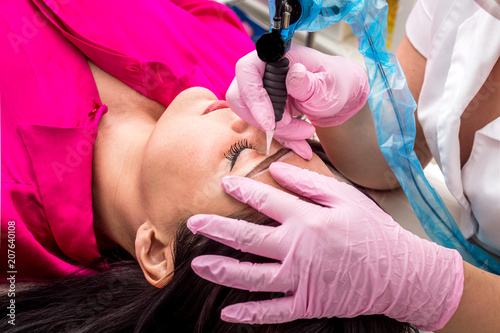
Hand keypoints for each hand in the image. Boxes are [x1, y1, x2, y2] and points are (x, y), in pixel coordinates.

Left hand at [187, 162, 463, 330]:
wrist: (400, 273)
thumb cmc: (373, 231)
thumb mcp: (345, 197)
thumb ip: (309, 182)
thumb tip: (277, 169)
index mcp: (307, 220)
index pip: (265, 201)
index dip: (242, 191)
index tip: (224, 185)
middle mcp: (298, 249)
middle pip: (248, 238)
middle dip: (216, 230)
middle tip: (193, 224)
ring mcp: (300, 280)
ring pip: (252, 277)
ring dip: (223, 271)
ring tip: (198, 265)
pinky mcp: (307, 303)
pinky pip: (273, 312)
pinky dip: (250, 313)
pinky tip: (227, 311)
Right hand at [226, 44, 369, 158]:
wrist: (339, 95)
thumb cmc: (335, 83)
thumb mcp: (328, 86)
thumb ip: (309, 83)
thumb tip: (293, 74)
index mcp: (277, 56)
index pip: (247, 70)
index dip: (253, 96)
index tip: (270, 122)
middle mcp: (263, 69)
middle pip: (240, 96)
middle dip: (263, 119)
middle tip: (290, 126)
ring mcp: (261, 88)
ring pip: (249, 114)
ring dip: (275, 130)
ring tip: (303, 132)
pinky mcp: (264, 106)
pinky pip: (262, 124)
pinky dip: (280, 136)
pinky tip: (300, 142)